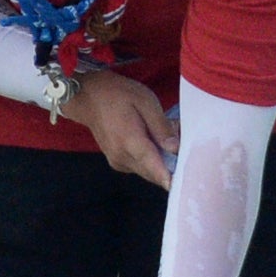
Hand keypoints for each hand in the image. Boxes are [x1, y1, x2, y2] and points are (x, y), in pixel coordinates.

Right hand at [61, 69, 176, 185]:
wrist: (87, 96)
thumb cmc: (117, 94)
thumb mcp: (145, 100)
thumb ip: (161, 125)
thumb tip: (175, 148)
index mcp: (130, 142)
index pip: (156, 169)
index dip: (173, 179)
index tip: (188, 182)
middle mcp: (122, 158)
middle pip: (154, 174)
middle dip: (171, 166)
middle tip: (182, 146)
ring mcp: (117, 162)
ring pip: (148, 172)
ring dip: (161, 163)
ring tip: (167, 141)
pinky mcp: (116, 162)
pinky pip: (139, 168)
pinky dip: (150, 161)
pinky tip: (154, 144)